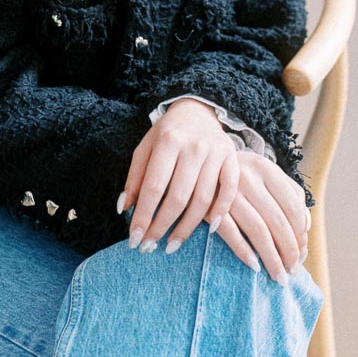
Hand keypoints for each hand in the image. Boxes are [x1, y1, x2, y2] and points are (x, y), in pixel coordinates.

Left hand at [120, 98, 239, 252]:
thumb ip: (135, 177)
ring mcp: (215, 152)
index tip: (134, 240)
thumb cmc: (167, 134)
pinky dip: (221, 211)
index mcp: (168, 141)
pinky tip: (209, 229)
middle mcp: (194, 146)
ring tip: (171, 245)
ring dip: (186, 228)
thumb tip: (124, 210)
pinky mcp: (232, 158)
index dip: (144, 216)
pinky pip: (229, 190)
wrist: (197, 110)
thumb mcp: (145, 147)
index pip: (153, 186)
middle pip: (178, 197)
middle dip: (162, 226)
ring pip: (203, 199)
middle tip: (150, 247)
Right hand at [213, 149, 309, 284]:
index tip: (301, 254)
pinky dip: (244, 252)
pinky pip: (230, 233)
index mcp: (265, 168)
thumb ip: (289, 193)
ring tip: (279, 276)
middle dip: (289, 251)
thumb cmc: (239, 173)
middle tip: (292, 272)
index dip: (299, 234)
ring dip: (272, 258)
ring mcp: (228, 191)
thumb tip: (306, 226)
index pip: (292, 206)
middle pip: (277, 221)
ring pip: (258, 230)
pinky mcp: (209, 205)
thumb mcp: (264, 173)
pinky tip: (255, 267)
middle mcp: (248, 177)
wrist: (197, 164)